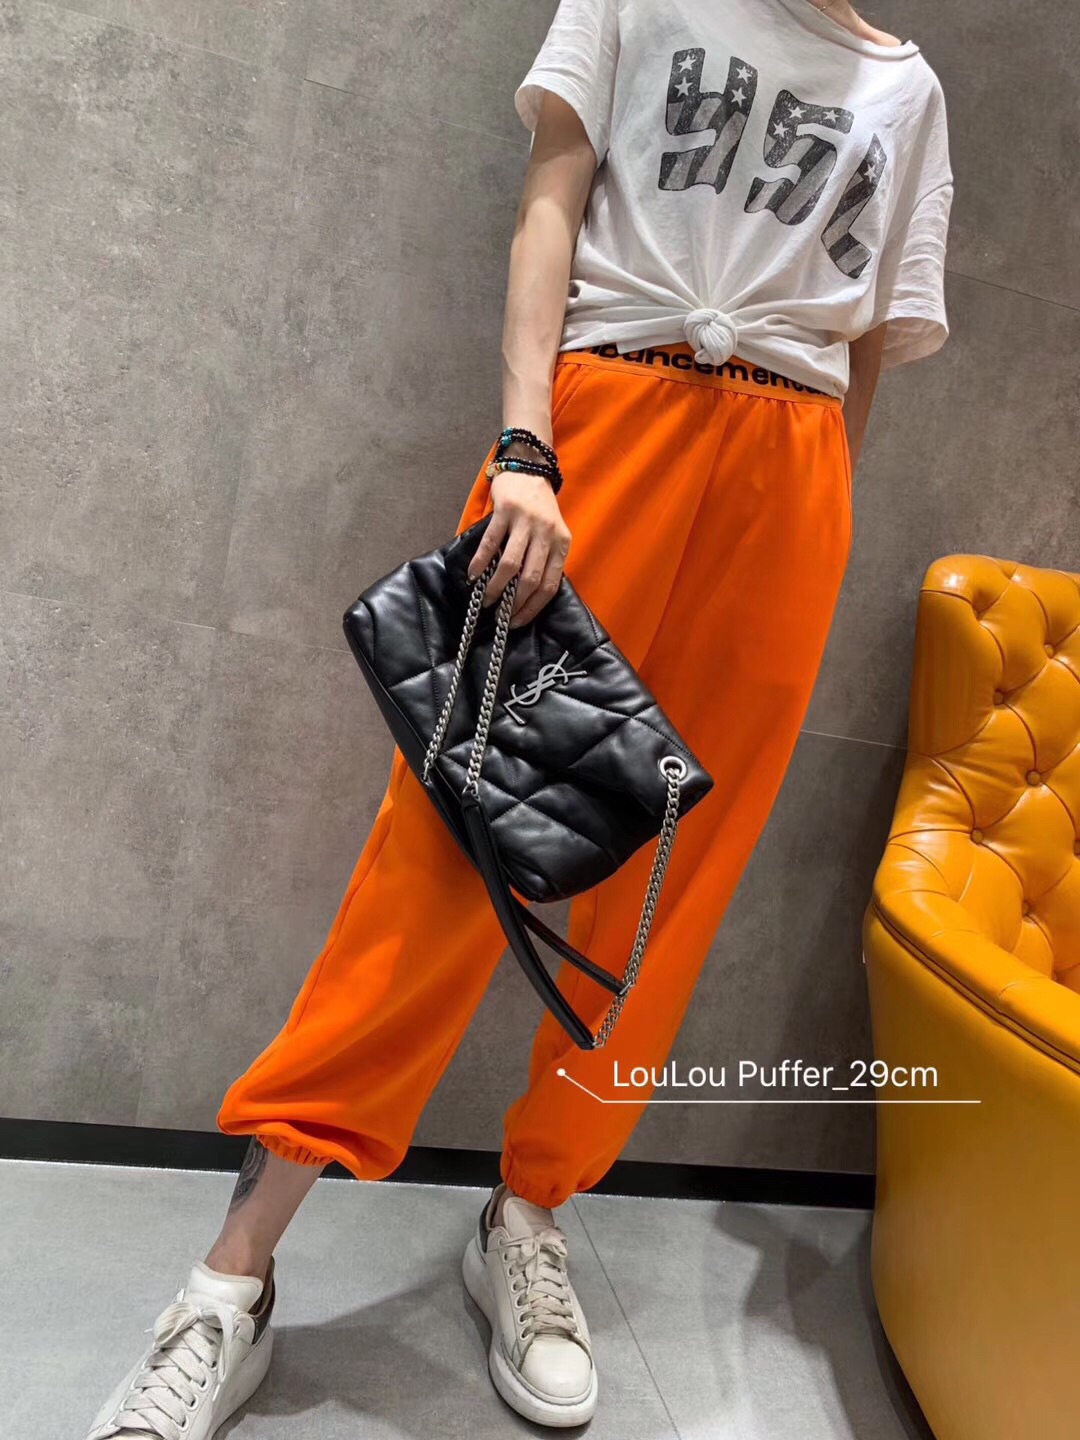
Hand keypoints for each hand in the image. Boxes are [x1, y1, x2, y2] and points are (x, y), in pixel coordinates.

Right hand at [466, 467, 571, 628]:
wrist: (529, 467)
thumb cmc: (539, 506)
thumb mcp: (552, 532)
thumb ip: (545, 557)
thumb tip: (528, 594)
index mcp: (562, 542)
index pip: (550, 584)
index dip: (533, 607)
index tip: (518, 621)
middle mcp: (547, 533)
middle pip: (531, 578)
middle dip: (514, 603)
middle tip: (500, 616)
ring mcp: (526, 522)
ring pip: (511, 565)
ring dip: (496, 587)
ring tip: (487, 600)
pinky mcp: (505, 511)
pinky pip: (491, 544)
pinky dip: (481, 563)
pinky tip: (473, 576)